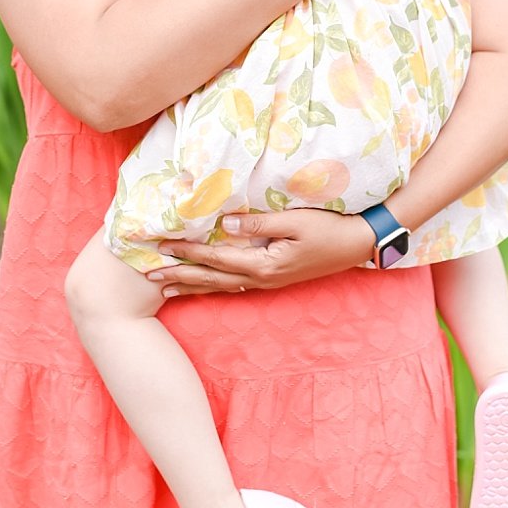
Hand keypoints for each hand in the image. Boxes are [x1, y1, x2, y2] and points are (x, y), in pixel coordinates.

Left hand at [150, 209, 374, 294]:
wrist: (359, 243)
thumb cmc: (330, 228)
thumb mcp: (297, 220)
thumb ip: (260, 223)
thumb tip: (225, 224)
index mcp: (265, 264)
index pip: (217, 258)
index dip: (188, 251)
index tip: (161, 246)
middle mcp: (262, 278)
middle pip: (213, 279)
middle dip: (180, 275)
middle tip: (148, 276)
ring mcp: (268, 281)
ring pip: (222, 286)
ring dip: (192, 284)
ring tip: (165, 287)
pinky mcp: (275, 278)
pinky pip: (236, 284)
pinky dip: (214, 284)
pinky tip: (204, 285)